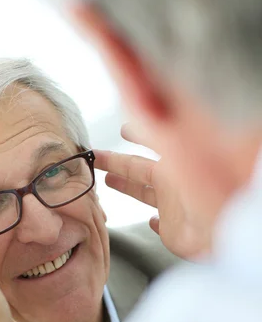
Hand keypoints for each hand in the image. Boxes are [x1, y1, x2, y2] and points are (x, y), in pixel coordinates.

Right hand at [94, 126, 211, 258]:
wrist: (221, 222)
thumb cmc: (201, 180)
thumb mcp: (172, 140)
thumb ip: (153, 119)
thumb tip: (134, 89)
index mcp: (172, 158)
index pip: (149, 139)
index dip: (136, 132)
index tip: (122, 129)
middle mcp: (172, 181)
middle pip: (139, 168)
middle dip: (118, 161)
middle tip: (98, 157)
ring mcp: (174, 206)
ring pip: (144, 194)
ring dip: (127, 187)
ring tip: (107, 181)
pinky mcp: (174, 232)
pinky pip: (162, 225)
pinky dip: (155, 223)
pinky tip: (150, 221)